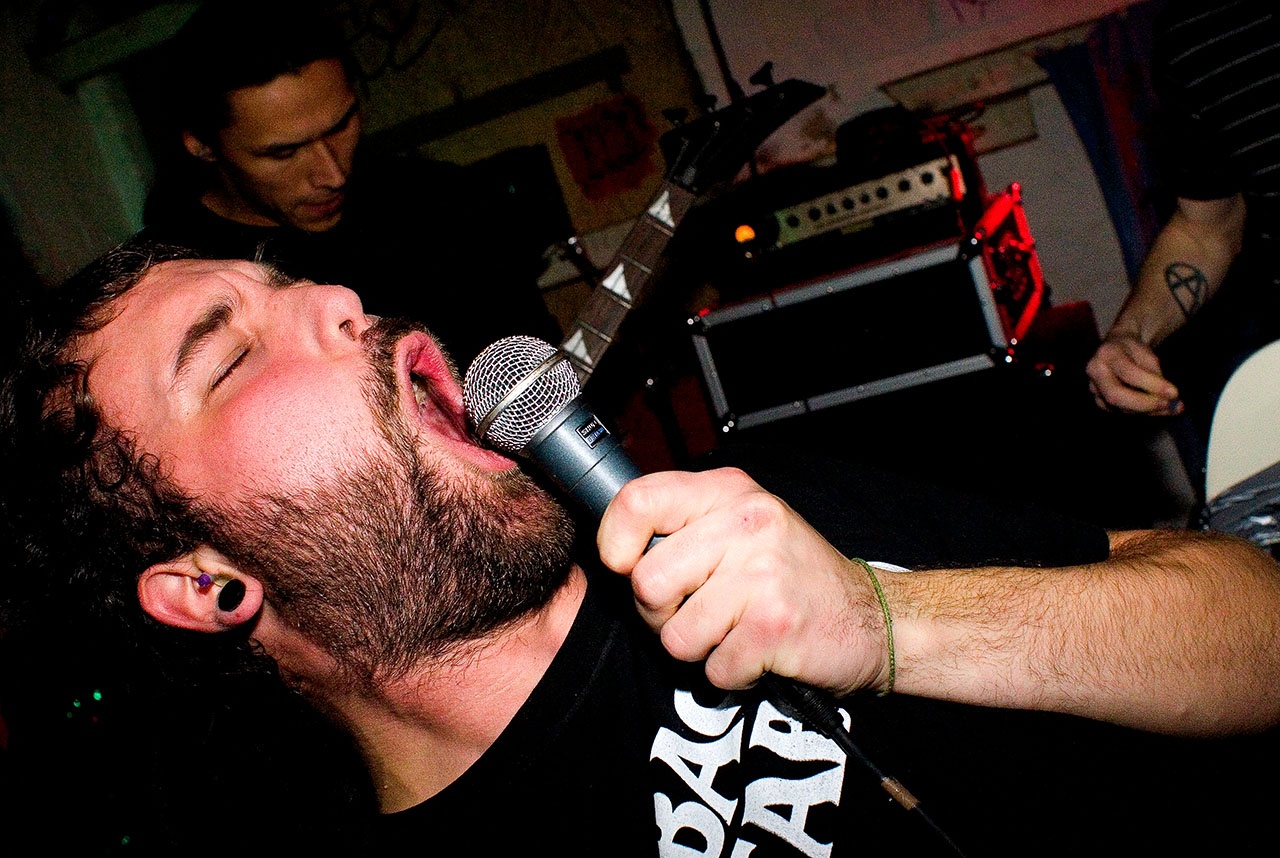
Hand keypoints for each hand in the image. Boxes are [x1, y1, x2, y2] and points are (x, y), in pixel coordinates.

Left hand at [596, 467, 890, 695]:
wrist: (872, 618)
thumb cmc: (793, 574)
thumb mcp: (743, 523)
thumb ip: (684, 523)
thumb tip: (614, 545)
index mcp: (730, 492)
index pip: (637, 501)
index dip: (615, 542)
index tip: (624, 563)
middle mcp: (747, 523)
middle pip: (646, 582)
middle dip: (661, 613)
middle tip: (697, 611)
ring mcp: (762, 574)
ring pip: (674, 635)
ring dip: (699, 647)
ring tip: (733, 630)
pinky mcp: (774, 625)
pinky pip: (713, 668)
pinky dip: (732, 672)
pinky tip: (758, 651)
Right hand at [1085, 333, 1182, 415]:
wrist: (1114, 347)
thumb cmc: (1132, 349)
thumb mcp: (1146, 352)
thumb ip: (1154, 372)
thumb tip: (1169, 396)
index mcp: (1107, 353)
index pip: (1128, 373)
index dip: (1151, 385)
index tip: (1174, 393)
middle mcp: (1094, 372)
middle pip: (1115, 396)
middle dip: (1144, 404)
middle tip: (1168, 405)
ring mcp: (1093, 388)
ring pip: (1118, 407)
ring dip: (1147, 411)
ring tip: (1170, 408)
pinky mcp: (1099, 400)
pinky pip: (1120, 412)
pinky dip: (1141, 413)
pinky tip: (1156, 408)